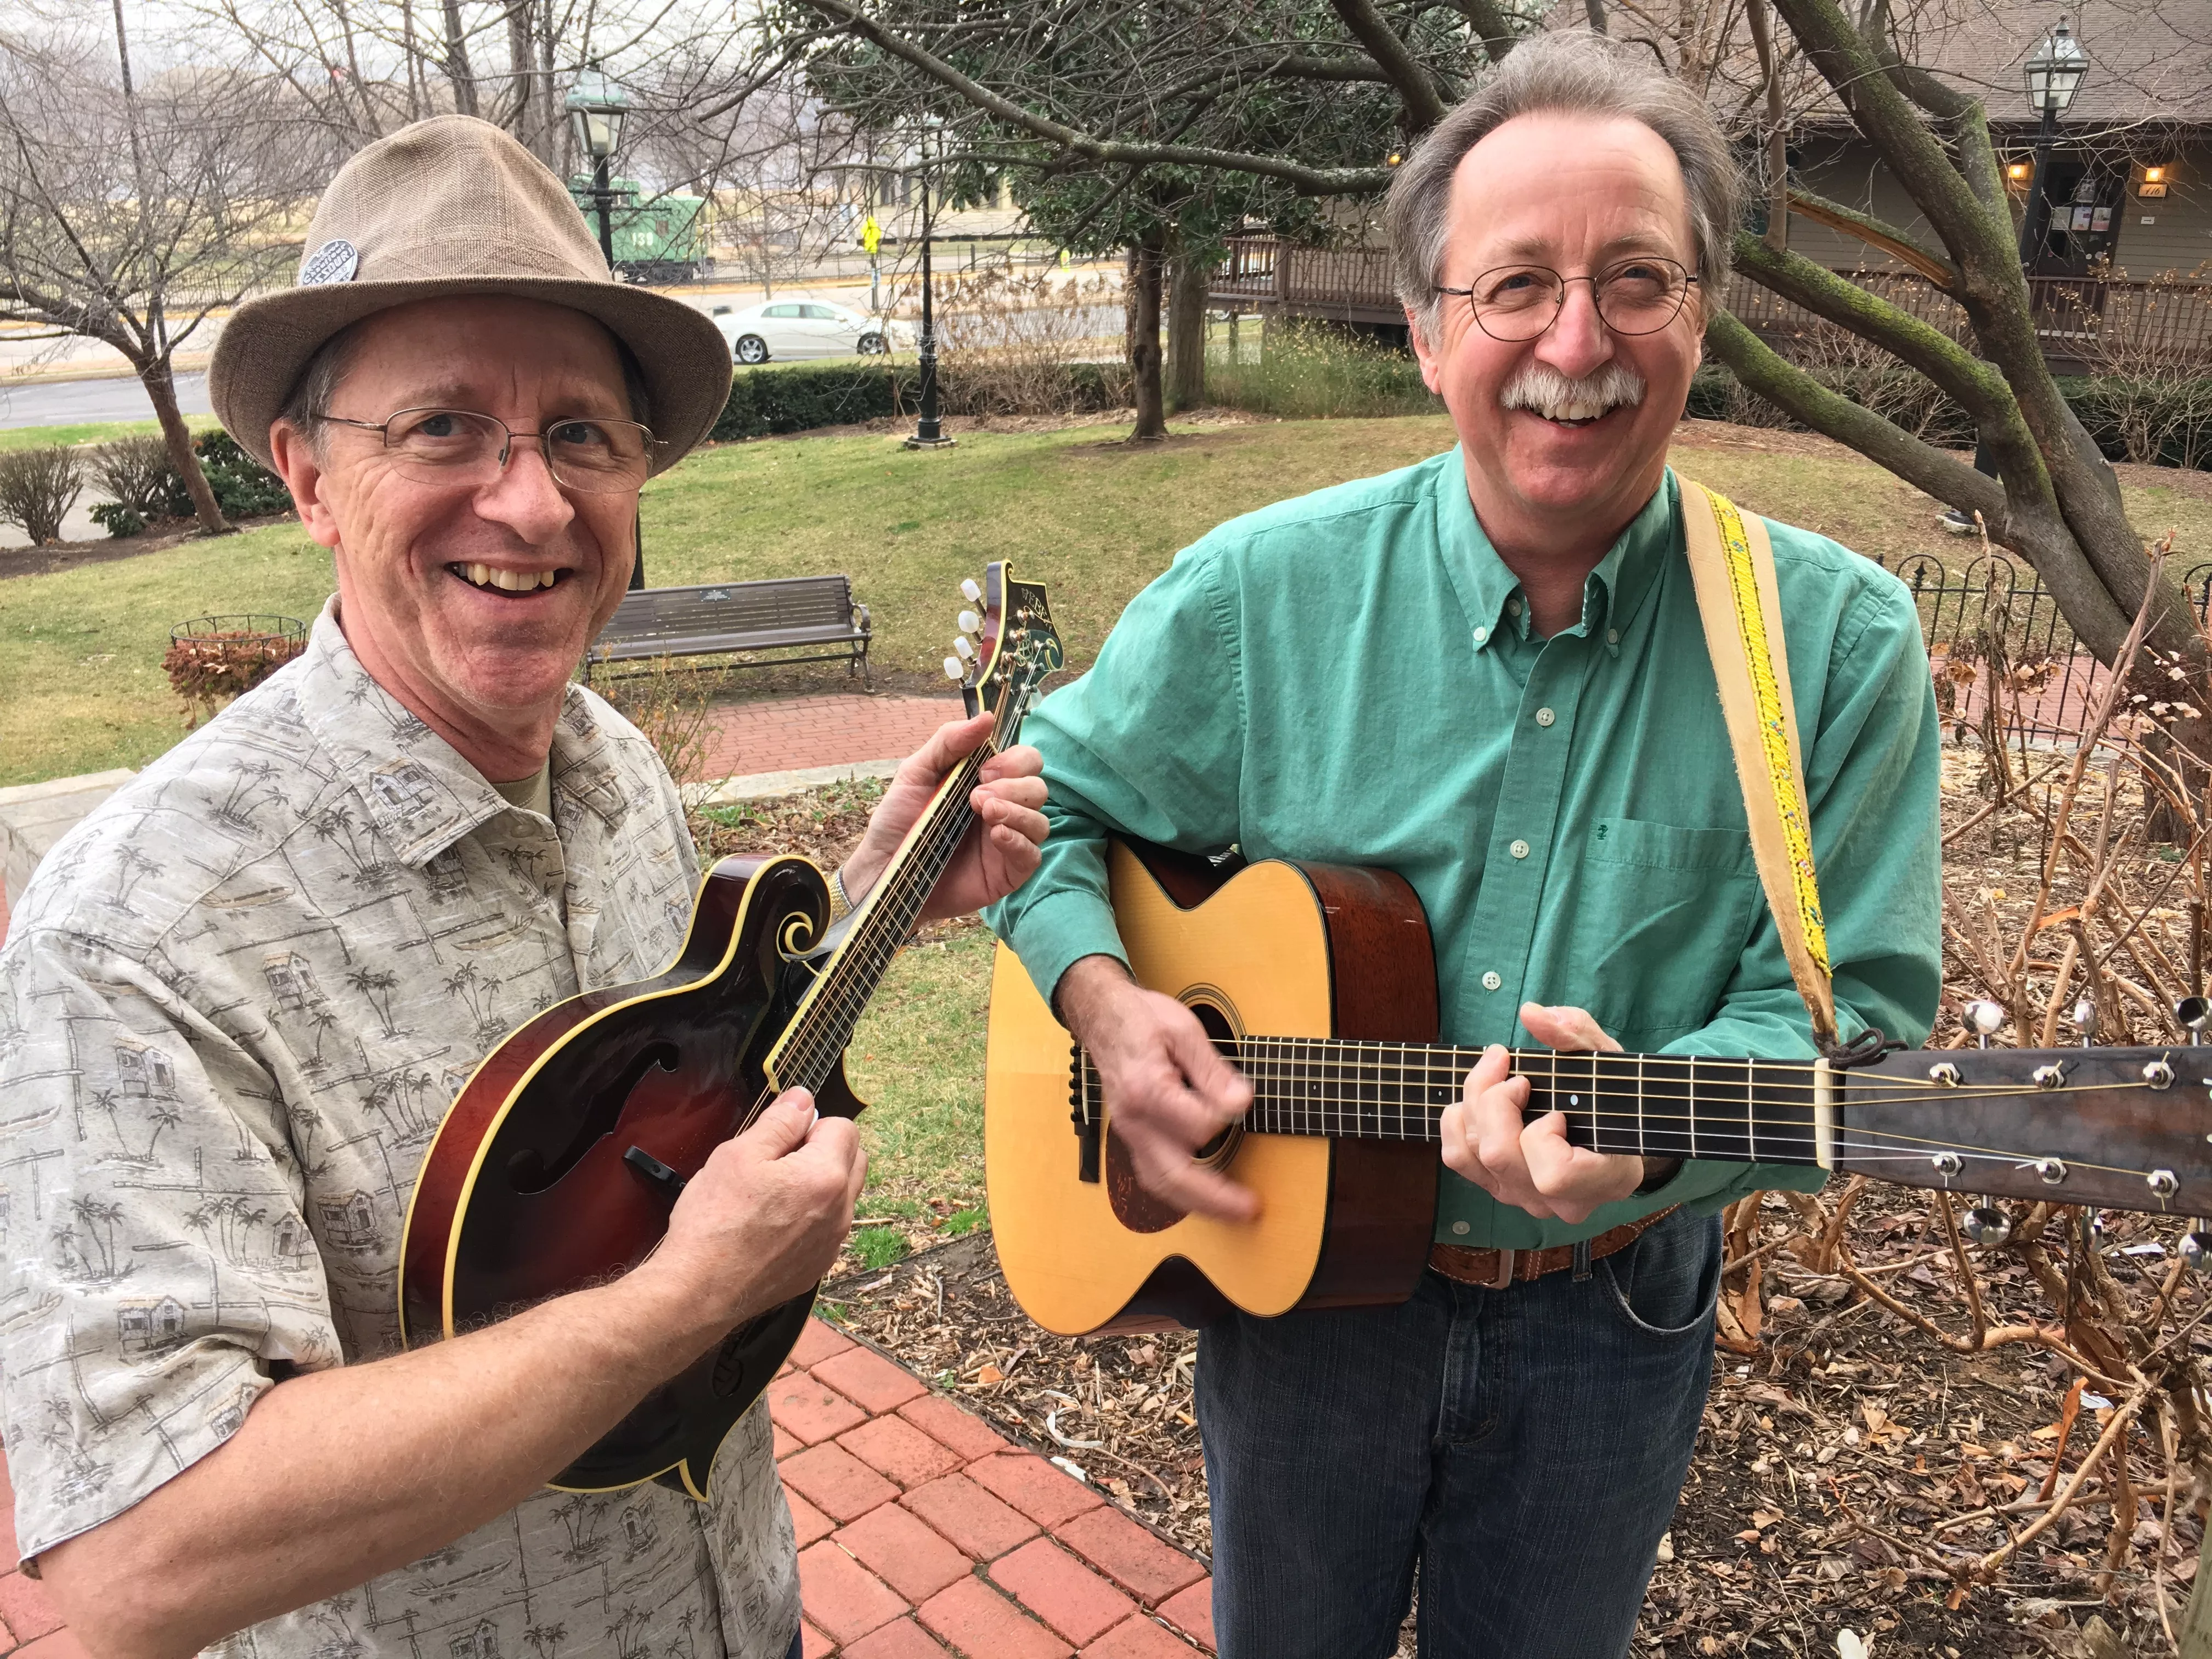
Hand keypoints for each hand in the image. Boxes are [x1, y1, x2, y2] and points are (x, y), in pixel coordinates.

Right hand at [645, 1090, 866, 1331]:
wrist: (699, 1291)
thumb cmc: (715, 1223)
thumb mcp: (739, 1154)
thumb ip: (780, 1122)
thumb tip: (803, 1099)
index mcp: (826, 1176)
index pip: (844, 1127)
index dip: (812, 1124)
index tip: (782, 1137)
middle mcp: (840, 1211)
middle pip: (854, 1160)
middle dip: (825, 1150)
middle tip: (778, 1161)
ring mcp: (831, 1243)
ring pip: (842, 1196)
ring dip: (819, 1185)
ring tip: (772, 1194)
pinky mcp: (817, 1267)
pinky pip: (827, 1229)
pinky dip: (810, 1218)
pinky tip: (771, 1224)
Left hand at [840, 712, 1048, 920]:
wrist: (883, 869)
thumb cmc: (897, 822)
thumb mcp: (915, 773)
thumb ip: (948, 742)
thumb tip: (985, 717)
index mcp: (986, 783)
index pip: (1026, 761)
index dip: (1014, 761)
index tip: (984, 771)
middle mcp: (1003, 809)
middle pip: (1038, 787)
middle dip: (1014, 786)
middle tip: (978, 796)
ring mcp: (1007, 842)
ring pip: (1041, 821)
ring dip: (1018, 811)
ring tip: (985, 813)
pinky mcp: (1006, 872)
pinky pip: (1032, 854)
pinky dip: (1019, 841)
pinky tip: (996, 836)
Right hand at [1058, 955, 1257, 1222]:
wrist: (1104, 1019)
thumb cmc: (1143, 1019)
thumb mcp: (1184, 1031)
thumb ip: (1212, 1070)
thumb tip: (1241, 1102)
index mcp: (1147, 1089)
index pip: (1198, 1125)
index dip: (1229, 1115)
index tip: (1244, 1099)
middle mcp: (1134, 1120)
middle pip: (1173, 1175)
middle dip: (1214, 1198)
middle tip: (1250, 1208)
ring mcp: (1130, 1133)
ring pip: (1161, 1183)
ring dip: (1199, 1204)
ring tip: (1234, 1211)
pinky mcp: (1133, 1137)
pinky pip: (1154, 1175)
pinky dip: (1181, 1192)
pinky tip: (1206, 1196)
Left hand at [1439, 1003, 1673, 1225]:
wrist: (1611, 1130)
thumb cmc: (1615, 1096)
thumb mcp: (1607, 1059)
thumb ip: (1577, 1035)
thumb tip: (1531, 1013)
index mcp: (1604, 1179)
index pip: (1554, 1175)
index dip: (1542, 1135)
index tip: (1557, 1108)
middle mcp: (1561, 1202)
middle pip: (1500, 1155)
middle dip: (1494, 1100)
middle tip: (1511, 1069)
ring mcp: (1527, 1198)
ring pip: (1474, 1155)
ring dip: (1475, 1104)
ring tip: (1495, 1075)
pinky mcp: (1499, 1187)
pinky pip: (1459, 1158)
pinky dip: (1458, 1122)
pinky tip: (1477, 1100)